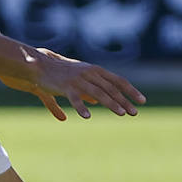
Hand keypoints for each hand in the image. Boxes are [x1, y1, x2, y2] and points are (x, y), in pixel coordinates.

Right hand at [0, 48, 144, 120]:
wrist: (39, 65)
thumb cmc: (60, 74)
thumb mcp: (78, 80)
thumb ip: (87, 91)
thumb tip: (96, 102)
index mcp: (95, 70)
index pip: (118, 81)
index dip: (131, 90)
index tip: (142, 101)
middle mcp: (89, 73)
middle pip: (111, 89)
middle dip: (124, 101)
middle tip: (134, 113)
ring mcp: (78, 80)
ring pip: (98, 93)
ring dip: (111, 104)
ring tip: (121, 114)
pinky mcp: (65, 86)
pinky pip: (75, 98)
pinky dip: (81, 107)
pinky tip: (87, 116)